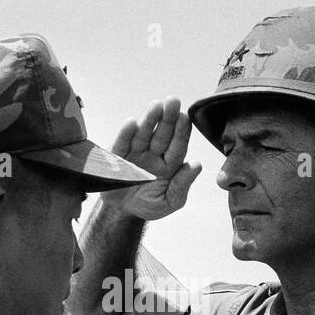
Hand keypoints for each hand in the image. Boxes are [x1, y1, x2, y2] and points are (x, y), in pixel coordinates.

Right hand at [105, 97, 202, 219]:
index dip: (181, 132)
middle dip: (167, 118)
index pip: (178, 146)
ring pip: (144, 134)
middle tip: (173, 101)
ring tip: (156, 106)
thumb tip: (197, 165)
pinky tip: (132, 123)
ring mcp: (135, 153)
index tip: (185, 117)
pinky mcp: (117, 157)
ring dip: (149, 120)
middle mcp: (154, 154)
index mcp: (170, 164)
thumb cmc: (149, 205)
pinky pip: (122, 144)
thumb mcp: (170, 201)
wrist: (122, 213)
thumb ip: (182, 184)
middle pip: (162, 134)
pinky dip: (126, 134)